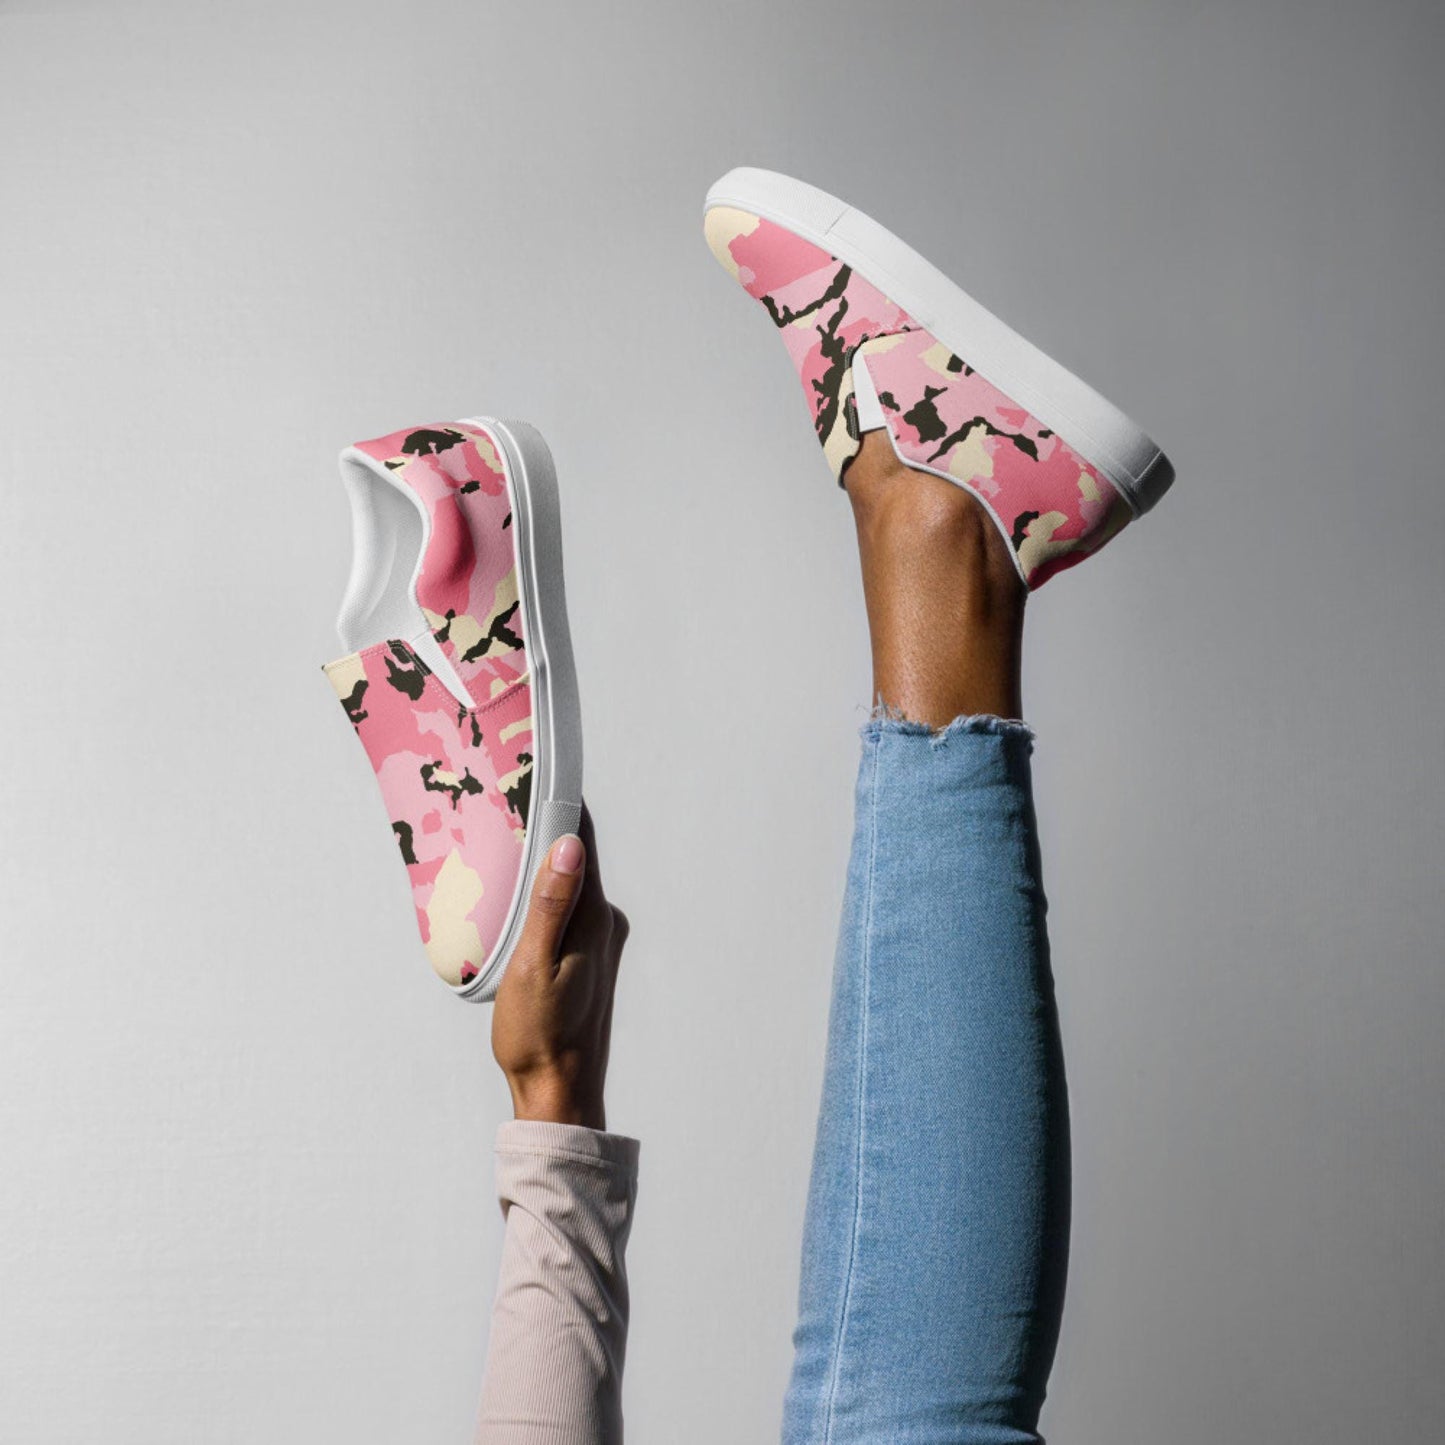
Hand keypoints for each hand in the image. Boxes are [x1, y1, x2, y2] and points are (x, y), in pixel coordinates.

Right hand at [491, 808, 626, 1130]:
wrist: (561, 1094)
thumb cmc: (540, 1036)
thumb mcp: (533, 967)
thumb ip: (551, 905)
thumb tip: (571, 845)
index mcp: (595, 918)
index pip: (583, 842)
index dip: (561, 804)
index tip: (533, 772)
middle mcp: (606, 923)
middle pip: (577, 859)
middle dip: (546, 828)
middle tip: (506, 800)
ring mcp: (601, 942)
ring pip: (571, 886)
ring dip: (544, 863)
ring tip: (504, 840)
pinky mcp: (591, 960)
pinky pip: (568, 910)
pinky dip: (546, 894)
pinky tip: (519, 897)